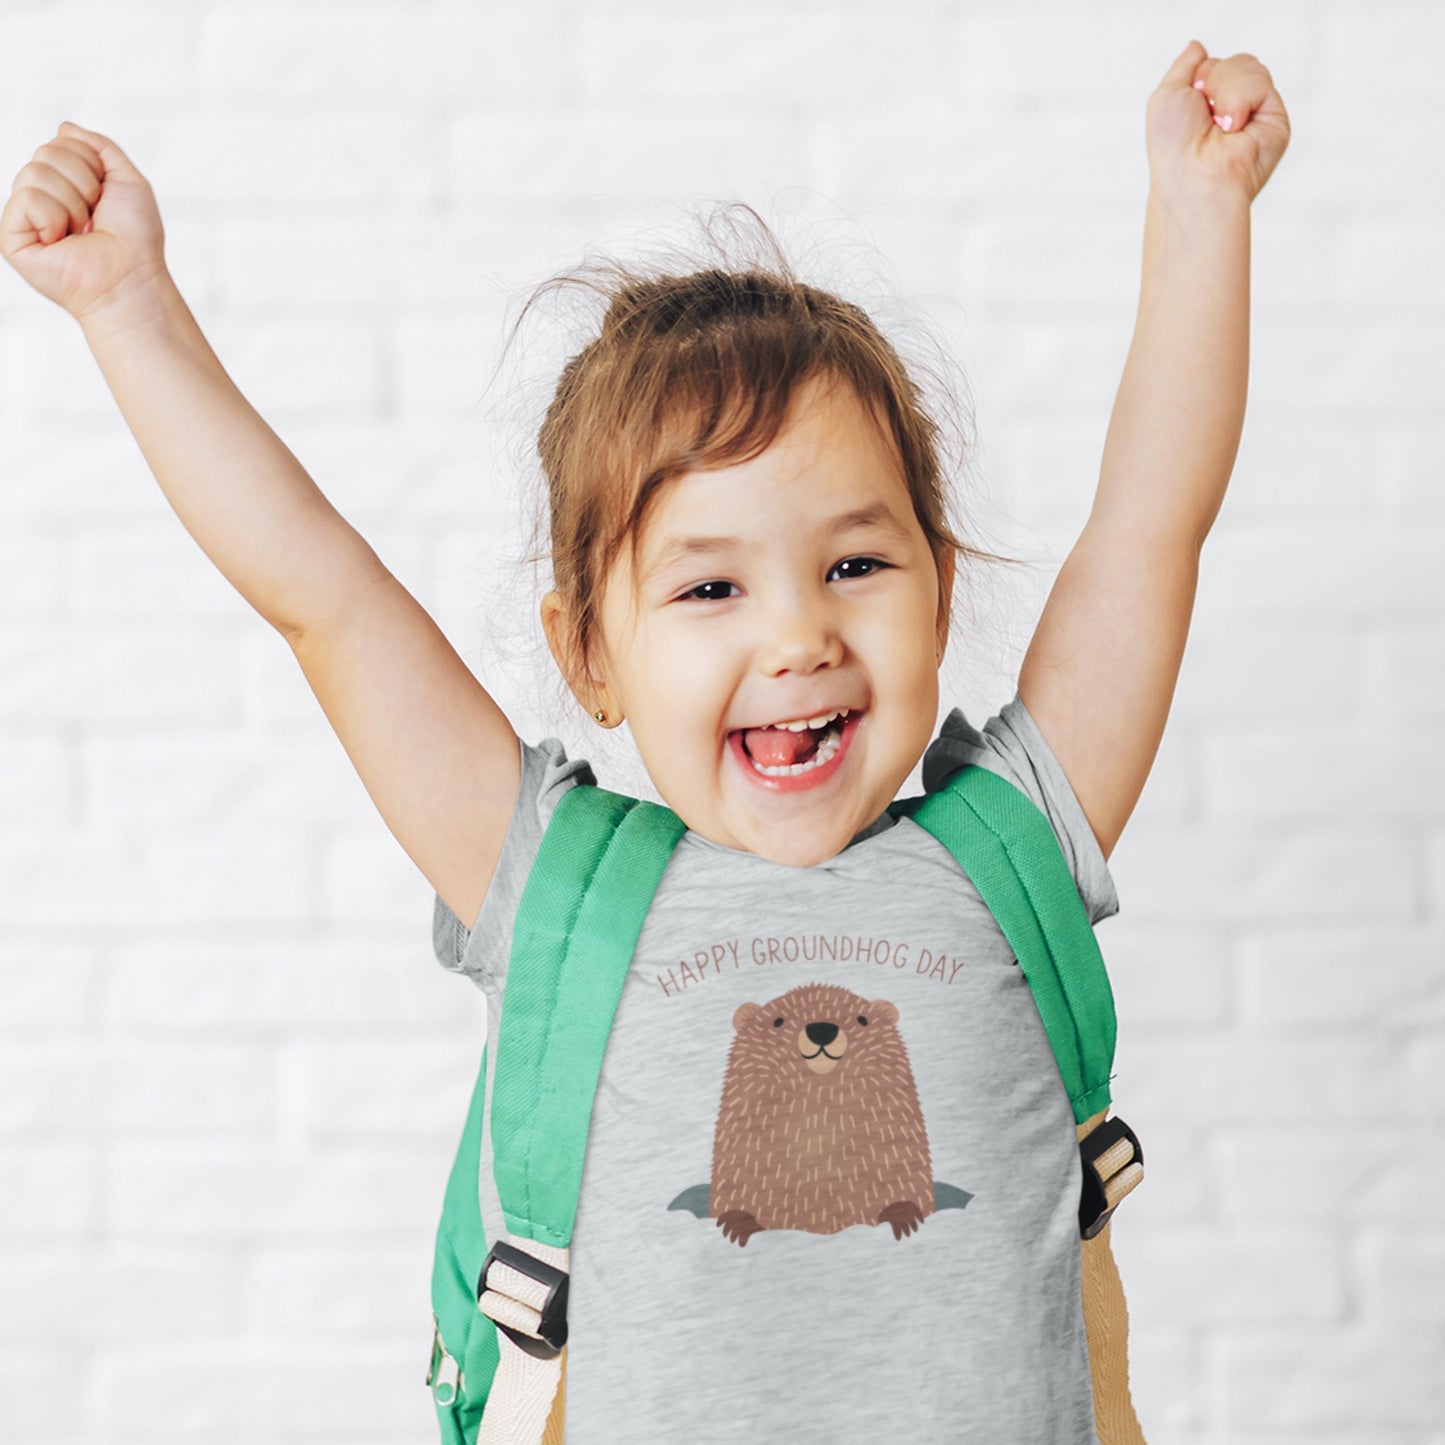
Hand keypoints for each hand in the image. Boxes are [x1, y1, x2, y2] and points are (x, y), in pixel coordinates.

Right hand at [1, 121, 169, 322]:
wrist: (132, 278)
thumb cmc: (135, 238)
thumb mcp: (128, 179)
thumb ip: (101, 147)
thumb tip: (64, 127)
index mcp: (66, 183)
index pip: (61, 141)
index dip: (92, 165)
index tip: (107, 197)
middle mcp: (42, 197)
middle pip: (46, 152)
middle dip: (83, 182)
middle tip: (96, 218)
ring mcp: (25, 217)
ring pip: (35, 172)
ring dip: (72, 203)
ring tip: (82, 232)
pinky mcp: (11, 237)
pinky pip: (26, 198)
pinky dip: (54, 218)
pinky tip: (61, 241)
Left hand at [1146, 40, 1290, 204]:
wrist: (1194, 176)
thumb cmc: (1174, 146)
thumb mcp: (1166, 95)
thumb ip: (1184, 64)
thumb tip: (1198, 46)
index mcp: (1205, 105)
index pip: (1211, 63)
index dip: (1198, 76)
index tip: (1188, 103)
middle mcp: (1231, 108)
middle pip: (1233, 61)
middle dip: (1212, 79)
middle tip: (1203, 114)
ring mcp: (1254, 112)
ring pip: (1248, 65)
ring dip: (1225, 89)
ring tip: (1218, 124)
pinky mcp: (1274, 117)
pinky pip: (1261, 80)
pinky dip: (1241, 98)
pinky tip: (1234, 125)